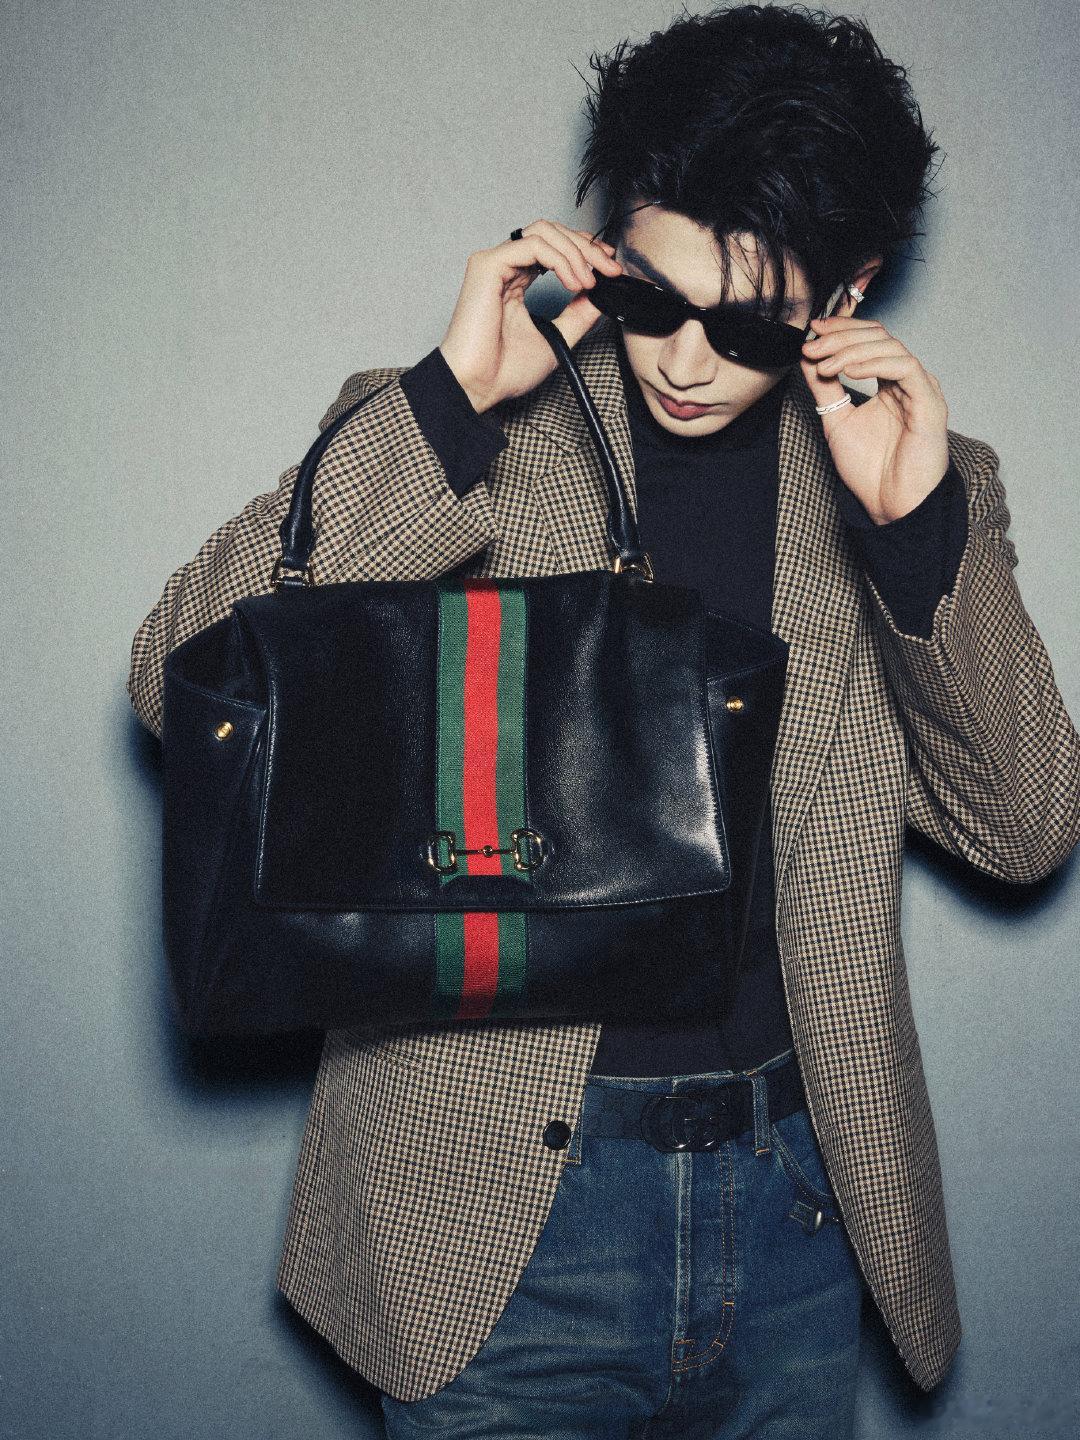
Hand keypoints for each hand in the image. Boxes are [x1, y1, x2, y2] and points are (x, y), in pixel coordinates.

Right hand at [438, 219, 621, 413]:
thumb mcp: (557, 337)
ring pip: (545, 232)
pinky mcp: (488, 265)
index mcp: (517, 281)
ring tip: (590, 282)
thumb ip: (578, 313)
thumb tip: (601, 293)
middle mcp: (505, 267)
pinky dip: (561, 260)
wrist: (479, 386)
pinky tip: (574, 283)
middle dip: (587, 248)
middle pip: (553, 233)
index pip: (554, 248)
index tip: (609, 268)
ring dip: (576, 253)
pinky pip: (534, 245)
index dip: (585, 250)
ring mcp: (495, 263)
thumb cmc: (504, 370)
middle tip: (610, 270)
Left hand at [799, 316, 949, 524]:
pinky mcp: (930, 402)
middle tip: (812, 345)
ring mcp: (921, 389)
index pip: (869, 339)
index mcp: (890, 382)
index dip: (841, 329)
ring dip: (851, 350)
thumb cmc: (871, 470)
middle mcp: (908, 381)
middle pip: (879, 337)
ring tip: (824, 363)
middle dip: (841, 336)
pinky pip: (905, 368)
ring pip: (890, 347)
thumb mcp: (836, 421)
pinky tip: (849, 370)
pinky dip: (874, 364)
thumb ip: (825, 389)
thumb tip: (808, 358)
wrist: (890, 505)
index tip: (813, 331)